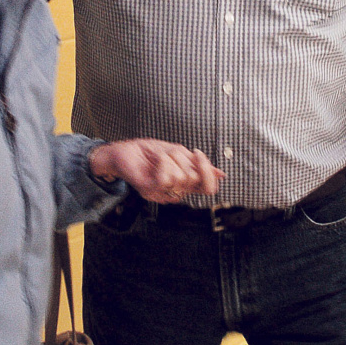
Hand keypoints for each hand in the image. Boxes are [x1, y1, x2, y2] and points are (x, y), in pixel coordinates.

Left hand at [90, 140, 223, 202]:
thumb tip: (220, 174)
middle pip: (195, 178)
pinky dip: (163, 162)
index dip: (209, 173)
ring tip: (160, 156)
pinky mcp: (150, 190)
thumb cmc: (149, 152)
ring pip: (182, 177)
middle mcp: (176, 191)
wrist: (124, 152)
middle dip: (184, 159)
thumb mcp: (177, 154)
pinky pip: (167, 178)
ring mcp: (163, 193)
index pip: (208, 188)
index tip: (197, 154)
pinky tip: (157, 158)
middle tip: (170, 153)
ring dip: (171, 158)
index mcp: (185, 184)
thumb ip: (197, 165)